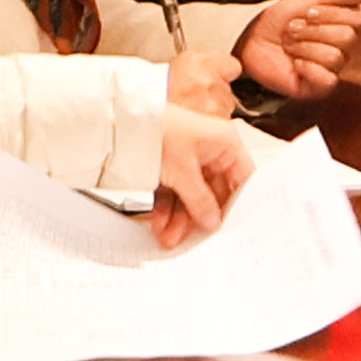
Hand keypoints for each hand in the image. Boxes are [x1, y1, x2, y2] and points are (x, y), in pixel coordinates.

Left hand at [147, 115, 269, 245]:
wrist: (118, 122)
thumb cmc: (157, 130)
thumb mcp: (182, 172)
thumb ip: (200, 201)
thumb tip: (212, 221)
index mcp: (225, 143)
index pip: (242, 179)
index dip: (237, 204)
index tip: (228, 227)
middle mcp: (210, 150)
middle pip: (214, 192)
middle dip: (199, 217)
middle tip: (190, 237)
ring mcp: (189, 158)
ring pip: (192, 195)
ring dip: (180, 218)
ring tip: (167, 236)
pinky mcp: (170, 165)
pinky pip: (175, 192)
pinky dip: (167, 208)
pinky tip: (159, 224)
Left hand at [229, 0, 360, 103]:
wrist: (251, 37)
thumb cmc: (278, 20)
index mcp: (343, 26)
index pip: (357, 20)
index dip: (331, 15)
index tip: (309, 12)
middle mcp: (341, 49)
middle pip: (347, 38)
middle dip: (314, 30)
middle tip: (293, 28)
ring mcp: (330, 69)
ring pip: (335, 57)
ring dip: (305, 47)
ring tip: (290, 44)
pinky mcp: (316, 88)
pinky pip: (328, 80)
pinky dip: (308, 68)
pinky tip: (295, 64)